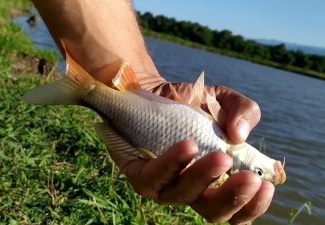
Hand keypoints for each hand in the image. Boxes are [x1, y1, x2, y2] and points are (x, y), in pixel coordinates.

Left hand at [116, 83, 273, 224]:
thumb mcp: (223, 102)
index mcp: (212, 180)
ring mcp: (162, 184)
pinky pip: (154, 176)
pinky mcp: (139, 173)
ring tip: (222, 157)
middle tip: (250, 178)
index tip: (266, 186)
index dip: (251, 206)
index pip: (234, 209)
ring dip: (204, 177)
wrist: (155, 91)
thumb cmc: (191, 103)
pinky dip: (173, 164)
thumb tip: (240, 135)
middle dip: (233, 197)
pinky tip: (189, 147)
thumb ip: (242, 111)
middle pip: (211, 211)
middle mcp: (188, 188)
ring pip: (182, 195)